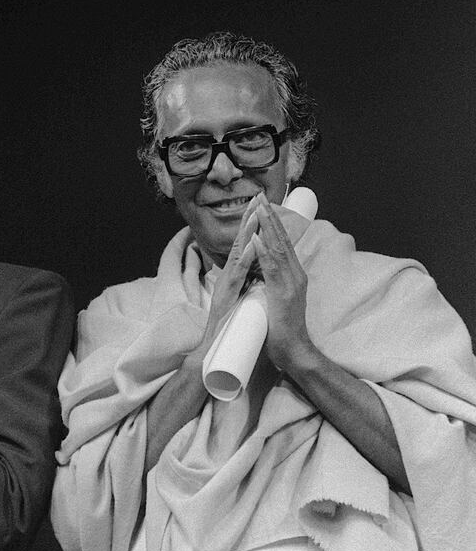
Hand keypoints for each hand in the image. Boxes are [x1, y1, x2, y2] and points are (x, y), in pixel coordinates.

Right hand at [193, 196, 258, 361]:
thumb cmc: (228, 326)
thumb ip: (245, 284)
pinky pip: (237, 276)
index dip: (254, 225)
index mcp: (235, 275)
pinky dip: (244, 260)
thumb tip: (254, 273)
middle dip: (250, 219)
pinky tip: (251, 247)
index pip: (246, 245)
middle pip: (240, 243)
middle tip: (257, 197)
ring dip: (247, 233)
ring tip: (257, 213)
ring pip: (238, 254)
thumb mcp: (240, 299)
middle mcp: (229, 276)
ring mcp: (227, 285)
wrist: (216, 349)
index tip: (263, 205)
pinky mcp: (228, 297)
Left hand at [251, 193, 312, 368]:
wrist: (295, 353)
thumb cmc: (283, 333)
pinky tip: (255, 237)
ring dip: (267, 226)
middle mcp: (295, 275)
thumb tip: (262, 280)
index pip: (282, 245)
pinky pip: (272, 268)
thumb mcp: (277, 304)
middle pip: (282, 240)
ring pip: (278, 248)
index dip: (273, 225)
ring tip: (258, 207)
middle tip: (260, 196)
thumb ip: (272, 289)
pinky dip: (263, 250)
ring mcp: (291, 284)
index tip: (263, 206)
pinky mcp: (283, 294)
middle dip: (270, 217)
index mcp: (293, 277)